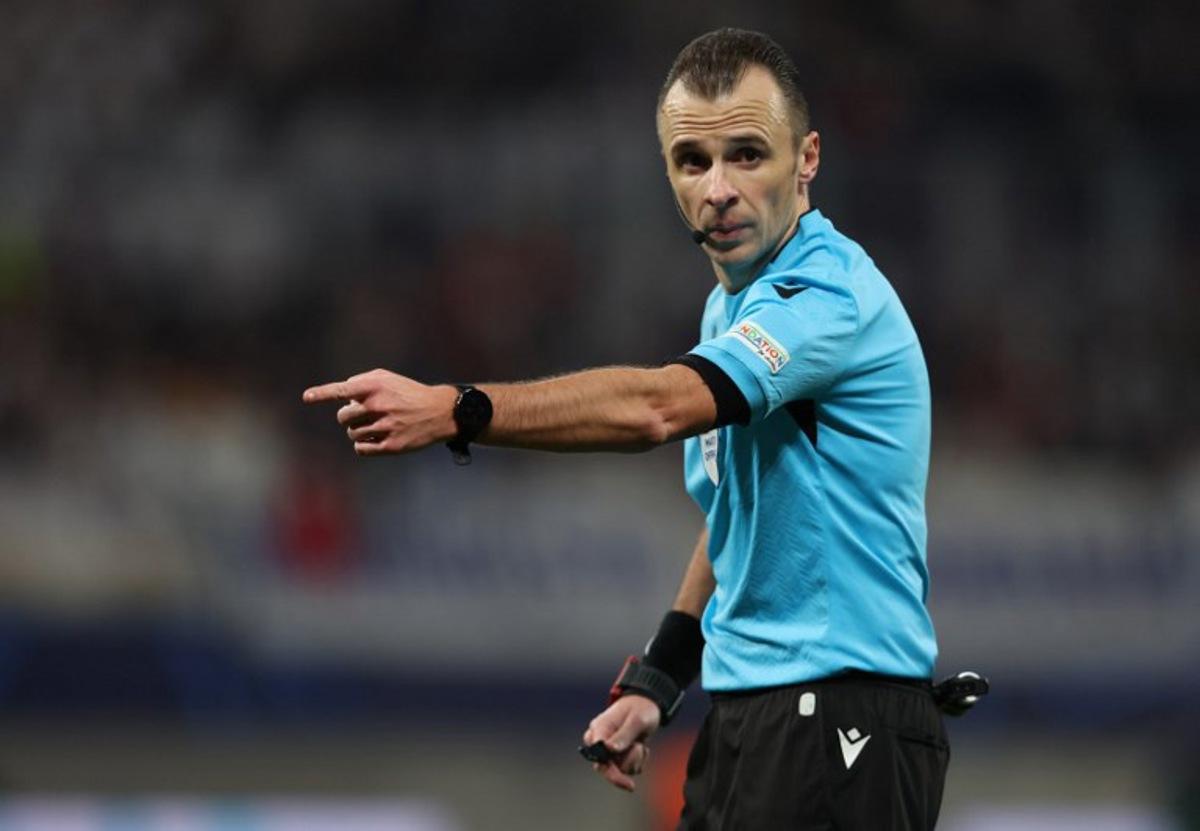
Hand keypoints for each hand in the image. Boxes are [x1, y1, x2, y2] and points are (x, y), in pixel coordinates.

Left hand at [302, 369, 458, 455]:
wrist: (439, 412)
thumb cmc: (409, 393)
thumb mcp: (388, 378)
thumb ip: (362, 381)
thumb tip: (342, 395)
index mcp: (375, 387)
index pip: (343, 390)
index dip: (322, 393)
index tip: (307, 397)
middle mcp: (379, 406)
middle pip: (342, 417)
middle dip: (348, 417)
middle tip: (363, 415)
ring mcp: (385, 427)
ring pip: (351, 434)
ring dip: (357, 431)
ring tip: (375, 426)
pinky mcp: (391, 446)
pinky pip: (361, 449)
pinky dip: (363, 445)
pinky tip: (375, 439)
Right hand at [581, 694, 661, 791]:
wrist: (647, 705)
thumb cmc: (640, 709)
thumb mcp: (636, 720)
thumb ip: (623, 734)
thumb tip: (609, 749)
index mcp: (600, 728)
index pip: (597, 753)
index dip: (608, 769)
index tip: (624, 782)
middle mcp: (599, 739)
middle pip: (603, 766)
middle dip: (622, 769)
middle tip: (632, 786)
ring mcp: (608, 748)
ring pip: (617, 768)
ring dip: (633, 761)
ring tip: (640, 744)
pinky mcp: (618, 754)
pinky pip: (627, 768)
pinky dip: (637, 762)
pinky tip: (641, 747)